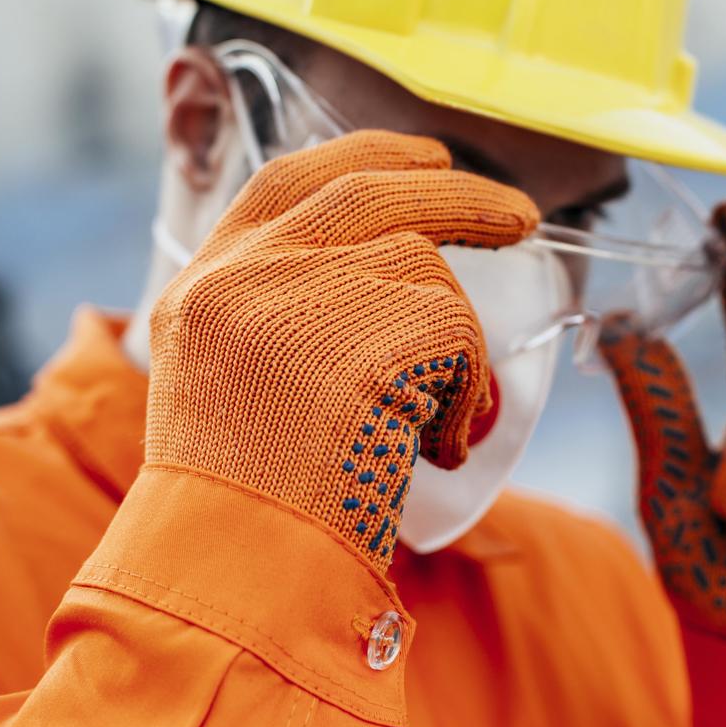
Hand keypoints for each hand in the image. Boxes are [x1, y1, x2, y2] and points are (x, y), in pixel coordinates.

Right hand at [145, 131, 538, 572]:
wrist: (231, 571)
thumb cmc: (242, 505)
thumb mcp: (227, 385)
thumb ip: (282, 315)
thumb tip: (389, 271)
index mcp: (205, 282)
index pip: (288, 181)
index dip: (363, 155)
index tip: (423, 155)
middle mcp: (246, 271)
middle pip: (372, 191)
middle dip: (459, 195)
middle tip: (520, 213)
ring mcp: (305, 293)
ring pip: (426, 275)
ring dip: (452, 349)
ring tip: (424, 428)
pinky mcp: (369, 331)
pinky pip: (459, 337)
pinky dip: (465, 394)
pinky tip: (433, 449)